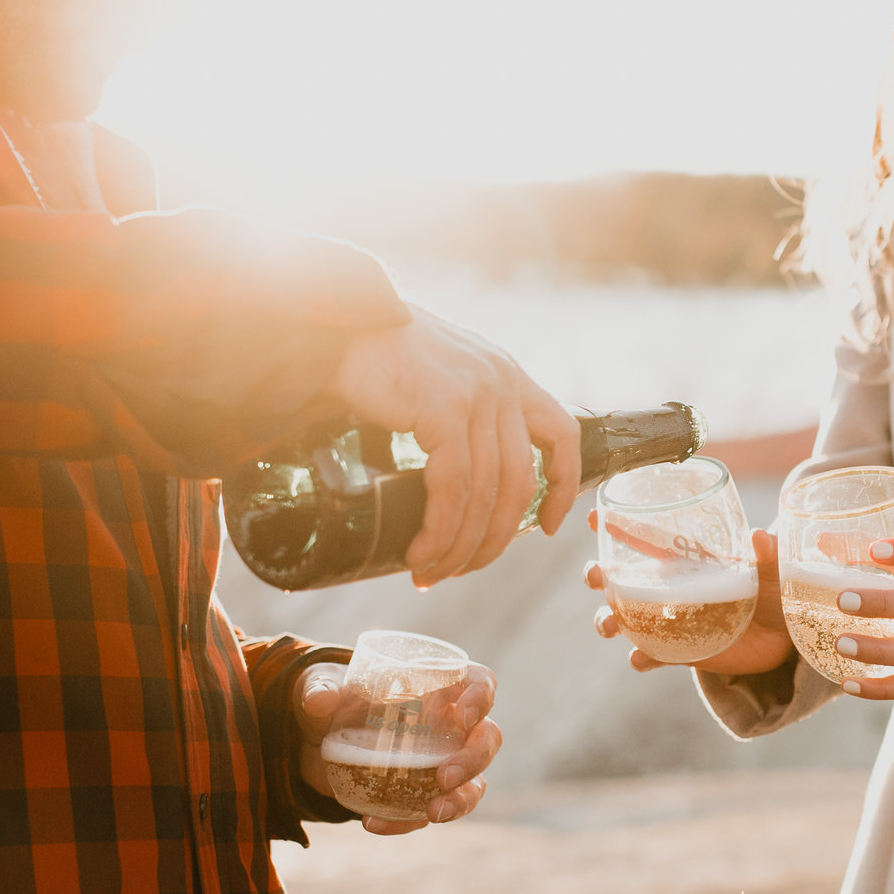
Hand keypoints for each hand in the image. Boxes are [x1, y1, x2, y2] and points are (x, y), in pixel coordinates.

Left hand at [294, 662, 501, 834]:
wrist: (309, 740)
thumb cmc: (328, 698)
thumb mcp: (317, 685)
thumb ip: (319, 688)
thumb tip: (321, 699)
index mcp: (435, 685)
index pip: (479, 683)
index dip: (481, 697)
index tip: (464, 716)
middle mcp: (447, 724)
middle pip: (486, 738)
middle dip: (474, 760)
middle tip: (444, 778)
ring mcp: (438, 762)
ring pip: (474, 782)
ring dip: (461, 800)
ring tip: (433, 813)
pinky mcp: (418, 792)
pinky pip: (428, 811)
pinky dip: (406, 822)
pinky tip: (374, 824)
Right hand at [332, 307, 581, 586]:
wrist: (332, 323)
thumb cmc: (371, 354)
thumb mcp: (435, 376)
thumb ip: (456, 414)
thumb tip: (451, 481)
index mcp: (506, 375)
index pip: (561, 432)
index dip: (561, 484)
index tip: (547, 527)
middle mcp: (501, 382)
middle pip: (519, 482)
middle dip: (492, 539)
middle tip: (458, 570)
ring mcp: (477, 394)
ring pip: (487, 494)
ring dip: (459, 545)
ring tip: (430, 571)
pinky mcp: (445, 408)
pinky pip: (455, 487)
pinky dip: (440, 529)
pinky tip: (422, 550)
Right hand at [585, 523, 795, 677]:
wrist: (786, 635)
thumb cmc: (774, 589)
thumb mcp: (772, 568)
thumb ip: (765, 554)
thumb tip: (758, 536)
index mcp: (685, 560)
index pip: (644, 539)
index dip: (615, 526)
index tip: (593, 516)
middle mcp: (670, 589)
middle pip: (619, 580)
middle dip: (598, 576)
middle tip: (594, 575)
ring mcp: (670, 621)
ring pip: (625, 620)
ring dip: (608, 620)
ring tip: (610, 625)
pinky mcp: (680, 652)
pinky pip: (652, 656)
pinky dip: (642, 658)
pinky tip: (640, 659)